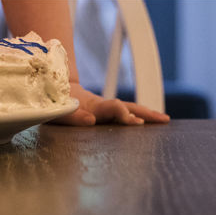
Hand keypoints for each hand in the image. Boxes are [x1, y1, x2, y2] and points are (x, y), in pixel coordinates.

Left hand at [51, 82, 170, 126]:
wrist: (52, 91)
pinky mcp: (103, 114)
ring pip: (129, 108)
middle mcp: (102, 107)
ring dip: (147, 114)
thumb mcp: (58, 111)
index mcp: (92, 107)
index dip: (124, 114)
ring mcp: (104, 109)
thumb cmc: (55, 103)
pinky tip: (148, 123)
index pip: (114, 107)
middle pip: (128, 106)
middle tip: (163, 119)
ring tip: (163, 120)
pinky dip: (138, 117)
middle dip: (146, 113)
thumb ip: (73, 116)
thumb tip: (92, 120)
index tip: (136, 122)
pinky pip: (124, 114)